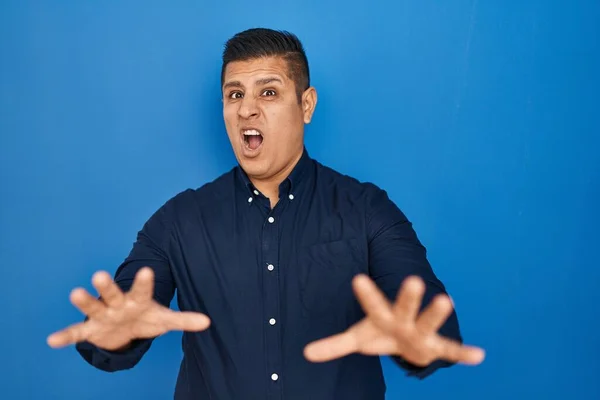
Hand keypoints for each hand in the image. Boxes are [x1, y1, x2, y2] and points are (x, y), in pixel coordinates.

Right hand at [47, 267, 210, 350]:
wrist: (124, 327)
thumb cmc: (145, 317)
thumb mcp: (164, 319)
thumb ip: (183, 320)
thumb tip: (208, 322)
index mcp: (138, 300)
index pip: (142, 289)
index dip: (144, 281)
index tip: (146, 270)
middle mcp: (118, 303)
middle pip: (113, 293)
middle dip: (106, 285)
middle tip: (99, 274)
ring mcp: (103, 314)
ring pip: (93, 307)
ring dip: (85, 301)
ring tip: (74, 292)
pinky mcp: (90, 329)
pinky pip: (76, 332)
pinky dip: (65, 336)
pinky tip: (52, 340)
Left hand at [303, 274, 484, 366]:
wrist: (409, 341)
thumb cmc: (383, 334)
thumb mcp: (359, 338)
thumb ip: (334, 344)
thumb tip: (306, 353)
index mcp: (383, 316)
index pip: (373, 303)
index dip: (366, 293)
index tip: (357, 278)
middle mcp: (404, 320)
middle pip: (404, 307)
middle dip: (408, 296)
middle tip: (412, 279)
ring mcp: (420, 331)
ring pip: (428, 322)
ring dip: (436, 313)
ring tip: (447, 299)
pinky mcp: (435, 346)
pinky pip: (450, 350)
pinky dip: (463, 354)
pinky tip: (479, 356)